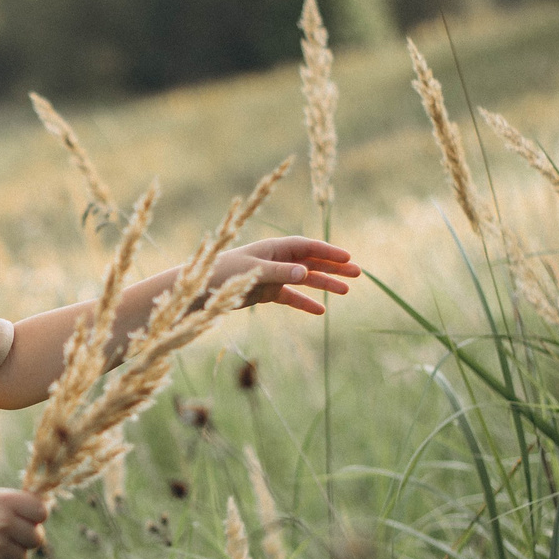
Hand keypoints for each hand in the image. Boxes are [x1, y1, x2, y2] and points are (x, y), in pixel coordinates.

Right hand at [0, 487, 49, 558]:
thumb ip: (18, 504)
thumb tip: (48, 509)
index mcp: (5, 501)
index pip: (41, 512)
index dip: (37, 518)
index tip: (27, 520)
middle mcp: (3, 522)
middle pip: (37, 539)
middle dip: (25, 541)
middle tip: (6, 537)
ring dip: (10, 557)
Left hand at [209, 236, 360, 315]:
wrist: (201, 289)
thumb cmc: (224, 272)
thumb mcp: (254, 271)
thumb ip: (281, 272)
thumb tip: (307, 273)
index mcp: (274, 248)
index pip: (308, 247)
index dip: (328, 251)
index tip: (348, 258)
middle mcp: (277, 260)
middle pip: (312, 262)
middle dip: (334, 267)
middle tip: (357, 273)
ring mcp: (273, 276)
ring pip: (305, 279)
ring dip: (325, 284)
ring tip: (346, 291)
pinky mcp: (267, 292)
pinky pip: (292, 297)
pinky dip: (305, 303)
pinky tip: (321, 311)